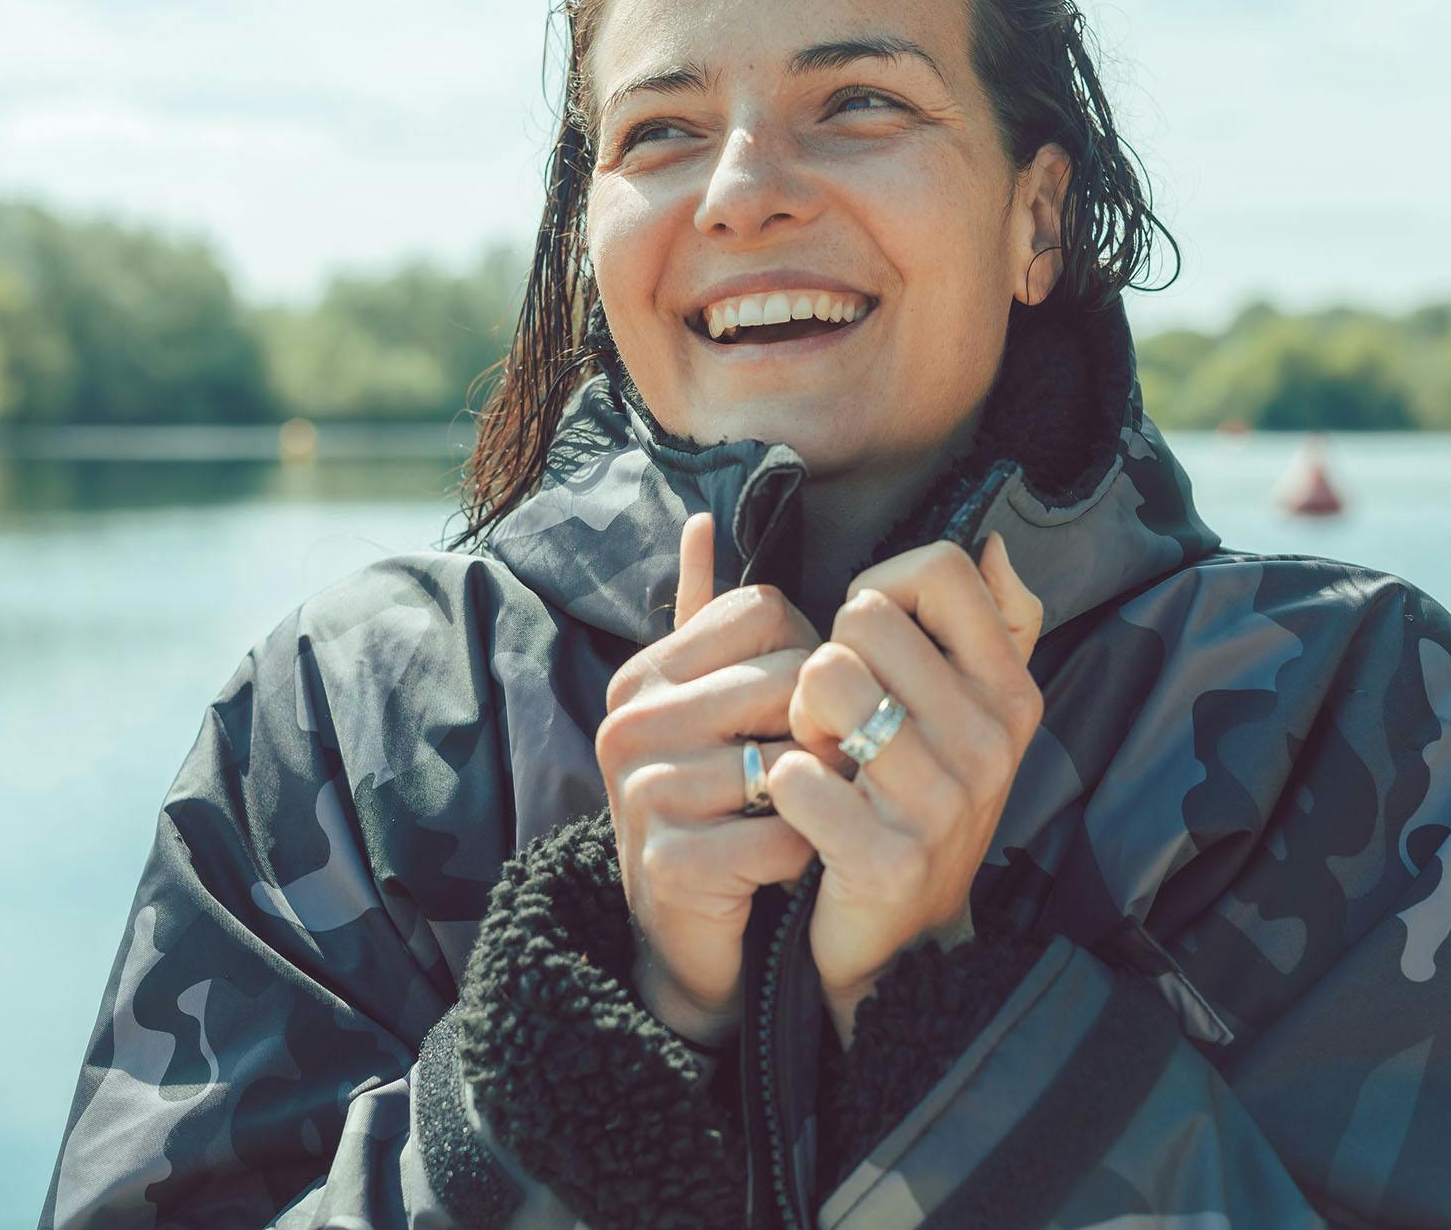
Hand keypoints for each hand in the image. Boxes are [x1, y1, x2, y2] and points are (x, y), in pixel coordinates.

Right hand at [595, 511, 820, 1046]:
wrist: (690, 932)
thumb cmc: (717, 806)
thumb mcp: (711, 702)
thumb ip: (708, 615)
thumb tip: (701, 518)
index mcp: (643, 673)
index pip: (768, 613)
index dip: (810, 659)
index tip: (796, 711)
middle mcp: (627, 723)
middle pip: (787, 681)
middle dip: (822, 728)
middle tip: (815, 772)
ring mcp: (641, 794)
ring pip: (792, 760)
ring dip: (819, 795)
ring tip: (799, 816)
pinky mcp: (668, 864)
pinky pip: (784, 836)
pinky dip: (806, 853)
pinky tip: (788, 864)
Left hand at [769, 534, 1044, 1046]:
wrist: (899, 945)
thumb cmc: (918, 804)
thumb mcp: (972, 716)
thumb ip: (993, 625)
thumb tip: (991, 545)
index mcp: (1011, 691)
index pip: (940, 568)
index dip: (880, 589)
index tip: (868, 643)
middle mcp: (991, 739)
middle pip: (865, 618)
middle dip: (828, 656)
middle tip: (836, 717)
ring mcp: (945, 802)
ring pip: (826, 680)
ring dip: (801, 716)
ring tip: (818, 754)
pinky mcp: (888, 860)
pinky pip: (798, 774)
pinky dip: (783, 783)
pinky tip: (801, 807)